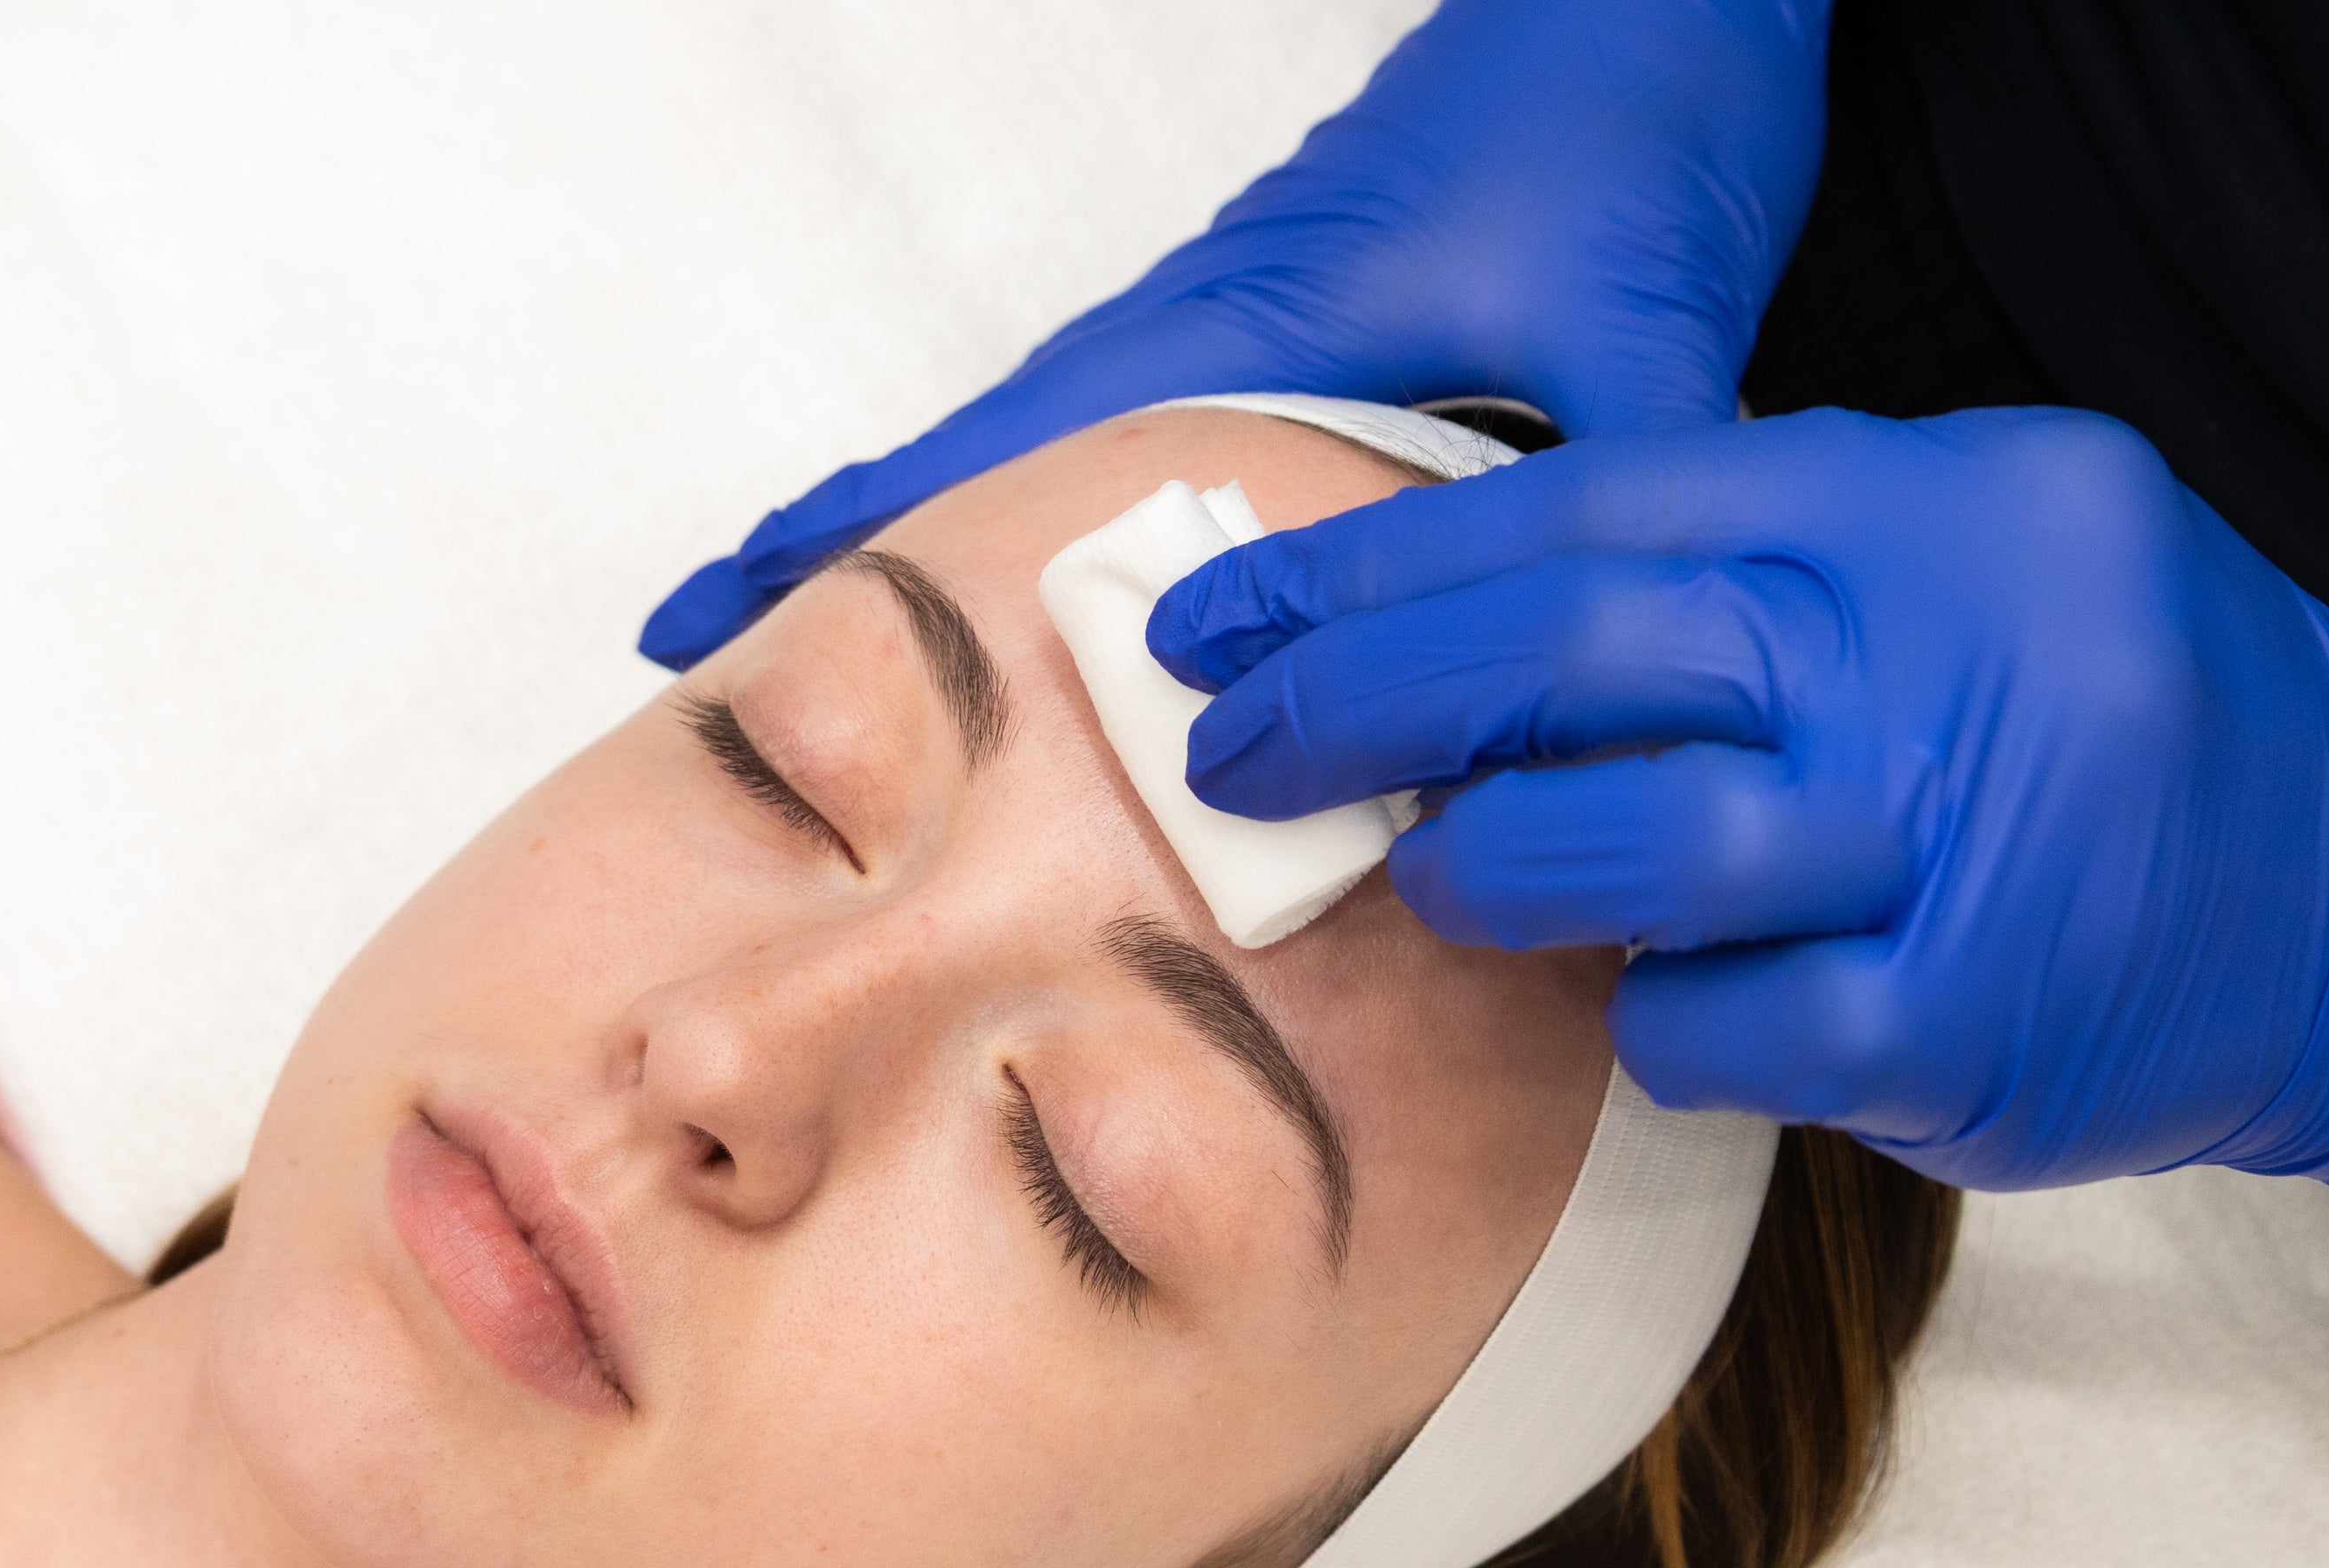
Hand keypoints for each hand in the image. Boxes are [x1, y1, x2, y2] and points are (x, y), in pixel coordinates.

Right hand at [638, 0, 1833, 669]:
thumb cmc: (1620, 111)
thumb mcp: (1633, 327)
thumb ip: (1599, 514)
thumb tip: (1590, 694)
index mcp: (1233, 337)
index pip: (987, 453)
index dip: (840, 541)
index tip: (695, 625)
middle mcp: (1203, 344)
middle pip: (976, 470)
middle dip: (837, 570)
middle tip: (712, 688)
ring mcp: (1242, 346)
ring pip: (1058, 477)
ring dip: (949, 562)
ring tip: (851, 685)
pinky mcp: (1305, 353)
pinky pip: (1157, 475)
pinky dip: (1080, 543)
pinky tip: (1093, 636)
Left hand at [1148, 407, 2328, 1235]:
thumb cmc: (2118, 727)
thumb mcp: (1968, 565)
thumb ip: (1748, 573)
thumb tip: (1439, 624)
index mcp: (1935, 505)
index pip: (1594, 509)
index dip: (1383, 565)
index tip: (1236, 611)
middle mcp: (1953, 654)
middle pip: (1582, 658)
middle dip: (1367, 706)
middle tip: (1235, 747)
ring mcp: (1964, 847)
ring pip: (1628, 849)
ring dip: (1487, 873)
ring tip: (1439, 876)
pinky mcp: (1961, 1030)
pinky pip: (1715, 1033)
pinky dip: (1653, 1023)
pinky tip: (1655, 1004)